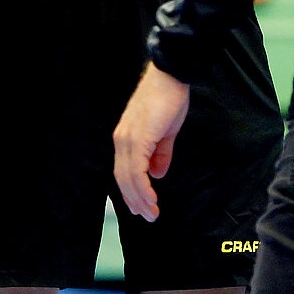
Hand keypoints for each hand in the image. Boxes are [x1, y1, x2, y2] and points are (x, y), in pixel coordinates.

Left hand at [113, 62, 190, 221]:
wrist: (171, 76)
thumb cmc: (169, 99)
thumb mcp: (166, 132)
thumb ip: (160, 154)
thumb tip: (158, 174)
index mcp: (126, 138)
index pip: (123, 171)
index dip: (132, 191)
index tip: (142, 207)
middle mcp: (122, 140)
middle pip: (122, 178)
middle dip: (135, 200)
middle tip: (148, 216)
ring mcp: (128, 139)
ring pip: (128, 177)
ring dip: (139, 198)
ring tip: (152, 213)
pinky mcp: (138, 138)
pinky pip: (137, 170)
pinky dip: (142, 187)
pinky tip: (151, 197)